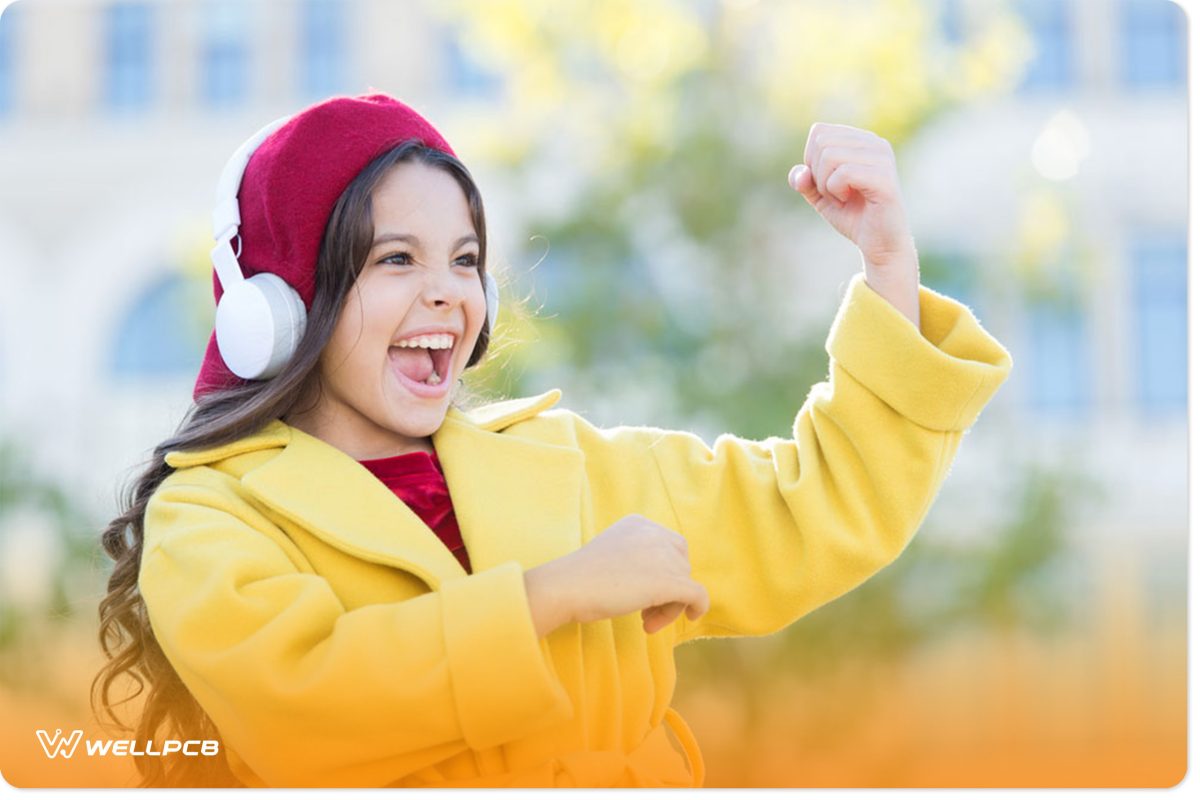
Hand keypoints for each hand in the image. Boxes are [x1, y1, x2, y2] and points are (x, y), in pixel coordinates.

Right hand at [556, 514, 709, 634]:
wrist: (568, 586)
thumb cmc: (582, 576)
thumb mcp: (613, 553)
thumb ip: (636, 556)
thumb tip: (659, 580)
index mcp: (640, 523)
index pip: (669, 547)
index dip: (663, 572)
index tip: (644, 593)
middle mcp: (655, 533)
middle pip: (679, 564)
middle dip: (668, 590)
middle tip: (645, 613)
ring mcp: (663, 555)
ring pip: (685, 583)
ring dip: (670, 605)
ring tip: (646, 622)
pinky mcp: (669, 580)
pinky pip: (698, 595)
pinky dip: (698, 607)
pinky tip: (690, 617)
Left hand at [788, 122, 916, 274]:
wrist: (880, 244)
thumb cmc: (853, 216)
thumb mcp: (820, 196)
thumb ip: (804, 181)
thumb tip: (800, 173)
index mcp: (862, 141)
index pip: (819, 131)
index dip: (811, 160)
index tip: (827, 182)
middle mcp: (875, 143)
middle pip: (822, 142)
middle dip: (817, 173)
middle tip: (835, 193)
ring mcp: (882, 158)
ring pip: (830, 155)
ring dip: (826, 184)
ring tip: (843, 198)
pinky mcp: (884, 177)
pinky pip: (843, 173)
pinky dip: (836, 191)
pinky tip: (849, 200)